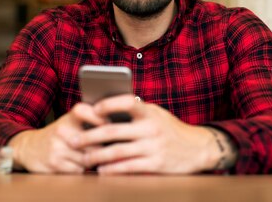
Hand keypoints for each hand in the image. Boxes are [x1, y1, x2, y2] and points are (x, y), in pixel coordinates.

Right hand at [7, 102, 107, 172]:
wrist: (29, 147)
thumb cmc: (57, 134)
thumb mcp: (69, 121)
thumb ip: (90, 120)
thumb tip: (119, 125)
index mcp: (68, 118)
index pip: (84, 111)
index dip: (99, 117)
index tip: (110, 124)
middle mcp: (62, 130)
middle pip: (94, 142)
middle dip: (102, 147)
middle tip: (107, 147)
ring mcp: (57, 147)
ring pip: (88, 158)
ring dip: (93, 160)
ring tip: (89, 156)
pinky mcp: (55, 163)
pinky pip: (80, 170)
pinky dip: (82, 169)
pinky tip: (76, 163)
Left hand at [68, 95, 226, 173]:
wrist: (197, 148)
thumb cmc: (169, 128)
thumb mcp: (156, 114)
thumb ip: (135, 112)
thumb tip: (104, 108)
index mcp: (149, 112)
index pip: (127, 102)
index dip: (109, 104)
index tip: (93, 109)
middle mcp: (151, 128)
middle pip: (113, 131)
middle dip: (89, 136)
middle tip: (73, 140)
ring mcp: (153, 147)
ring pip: (117, 152)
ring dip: (96, 156)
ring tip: (84, 157)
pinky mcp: (155, 165)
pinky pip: (128, 167)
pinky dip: (112, 169)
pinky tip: (101, 170)